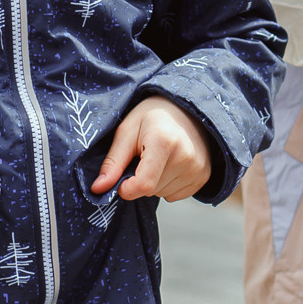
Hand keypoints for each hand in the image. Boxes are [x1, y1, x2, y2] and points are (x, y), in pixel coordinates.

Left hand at [94, 96, 211, 202]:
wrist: (187, 108)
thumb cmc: (153, 116)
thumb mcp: (127, 131)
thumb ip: (113, 162)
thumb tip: (98, 188)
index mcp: (164, 141)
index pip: (143, 184)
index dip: (126, 187)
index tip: (122, 178)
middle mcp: (186, 156)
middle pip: (150, 190)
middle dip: (139, 179)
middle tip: (144, 155)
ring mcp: (198, 168)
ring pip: (161, 193)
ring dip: (154, 181)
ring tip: (160, 157)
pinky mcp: (204, 176)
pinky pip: (175, 195)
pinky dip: (167, 184)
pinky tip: (171, 164)